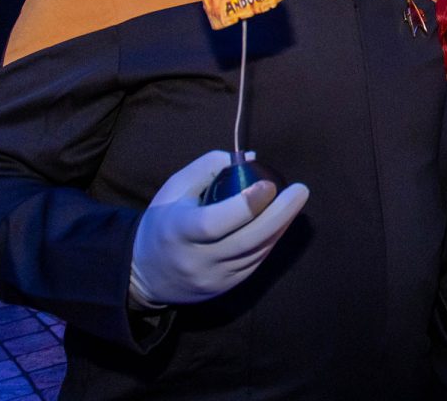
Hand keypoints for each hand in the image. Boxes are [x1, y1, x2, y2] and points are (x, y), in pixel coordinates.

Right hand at [130, 150, 308, 307]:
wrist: (145, 274)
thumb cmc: (163, 221)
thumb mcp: (175, 188)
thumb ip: (208, 167)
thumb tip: (250, 158)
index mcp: (179, 231)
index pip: (215, 223)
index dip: (245, 205)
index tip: (269, 184)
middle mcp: (196, 259)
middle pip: (246, 241)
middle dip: (279, 215)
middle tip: (300, 191)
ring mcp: (213, 278)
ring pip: (256, 253)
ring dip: (280, 226)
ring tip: (294, 201)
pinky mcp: (226, 288)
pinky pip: (255, 262)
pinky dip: (271, 240)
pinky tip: (281, 222)